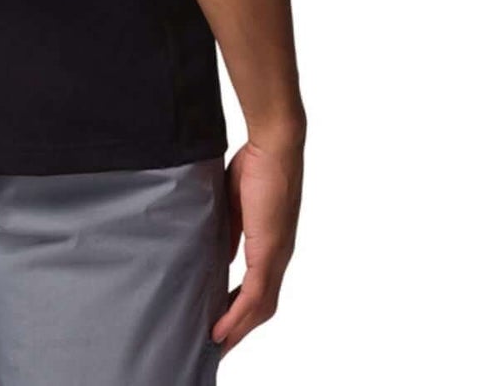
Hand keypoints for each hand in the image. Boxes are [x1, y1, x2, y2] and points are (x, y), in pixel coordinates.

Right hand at [212, 136, 303, 353]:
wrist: (274, 145)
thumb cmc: (257, 164)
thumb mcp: (237, 204)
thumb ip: (232, 231)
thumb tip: (221, 253)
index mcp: (270, 244)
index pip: (259, 289)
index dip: (241, 311)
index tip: (221, 325)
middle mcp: (278, 256)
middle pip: (262, 308)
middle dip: (240, 330)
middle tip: (216, 348)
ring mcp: (276, 255)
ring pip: (261, 308)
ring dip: (238, 331)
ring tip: (215, 347)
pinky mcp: (270, 250)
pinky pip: (255, 294)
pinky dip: (237, 317)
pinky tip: (221, 330)